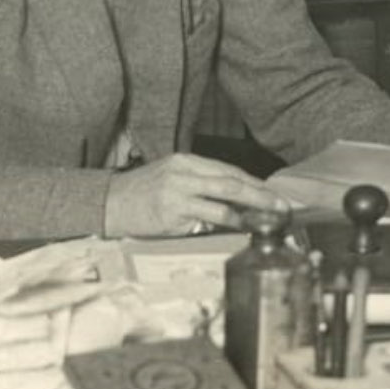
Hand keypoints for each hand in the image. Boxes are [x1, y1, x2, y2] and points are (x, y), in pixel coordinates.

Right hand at [103, 153, 288, 237]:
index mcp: (186, 161)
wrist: (109, 203)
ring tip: (268, 218)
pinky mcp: (172, 213)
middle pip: (232, 181)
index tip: (273, 194)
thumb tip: (237, 199)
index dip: (254, 183)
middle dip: (261, 194)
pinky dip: (228, 222)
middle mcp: (184, 172)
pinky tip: (241, 227)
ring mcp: (178, 192)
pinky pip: (207, 218)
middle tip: (281, 205)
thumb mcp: (172, 177)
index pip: (229, 170)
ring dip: (250, 209)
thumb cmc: (143, 193)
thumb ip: (201, 184)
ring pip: (224, 198)